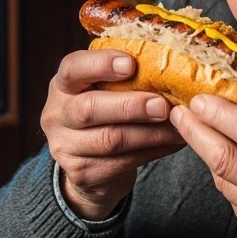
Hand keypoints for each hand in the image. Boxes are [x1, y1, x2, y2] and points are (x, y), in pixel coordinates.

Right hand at [41, 50, 185, 219]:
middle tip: (163, 105)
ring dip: (151, 132)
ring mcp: (66, 148)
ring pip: (111, 140)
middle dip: (130, 106)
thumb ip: (123, 78)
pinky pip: (124, 162)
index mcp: (63, 85)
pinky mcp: (83, 174)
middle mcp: (57, 115)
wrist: (86, 164)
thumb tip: (170, 65)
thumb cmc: (103, 114)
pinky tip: (174, 141)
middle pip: (89, 109)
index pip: (72, 69)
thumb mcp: (102, 90)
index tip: (130, 64)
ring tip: (178, 125)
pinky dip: (155, 150)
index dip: (100, 64)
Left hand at [169, 94, 236, 237]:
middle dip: (195, 129)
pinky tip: (223, 164)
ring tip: (194, 130)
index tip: (202, 97)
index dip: (220, 112)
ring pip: (222, 179)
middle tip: (180, 110)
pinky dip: (225, 179)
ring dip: (205, 152)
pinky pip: (233, 201)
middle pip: (223, 156)